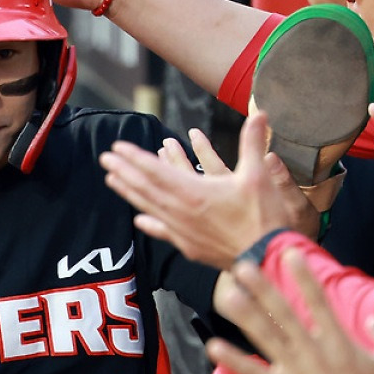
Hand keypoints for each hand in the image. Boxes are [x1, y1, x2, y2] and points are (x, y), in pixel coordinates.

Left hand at [101, 112, 295, 268]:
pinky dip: (149, 223)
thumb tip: (260, 113)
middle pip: (145, 187)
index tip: (117, 147)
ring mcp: (182, 231)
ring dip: (129, 192)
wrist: (268, 260)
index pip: (155, 171)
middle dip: (124, 170)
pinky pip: (163, 231)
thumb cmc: (264, 218)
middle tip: (105, 157)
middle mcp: (181, 212)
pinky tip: (139, 220)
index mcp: (194, 192)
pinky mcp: (189, 247)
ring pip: (149, 207)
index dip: (135, 157)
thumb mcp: (259, 176)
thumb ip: (253, 143)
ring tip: (111, 179)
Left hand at [206, 248, 373, 373]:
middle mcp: (313, 354)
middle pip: (284, 316)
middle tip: (245, 265)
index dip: (305, 278)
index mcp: (339, 345)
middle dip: (264, 290)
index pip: (319, 304)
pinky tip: (213, 344)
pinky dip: (233, 359)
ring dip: (246, 316)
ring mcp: (294, 373)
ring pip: (266, 338)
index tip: (291, 254)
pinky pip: (253, 373)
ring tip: (228, 295)